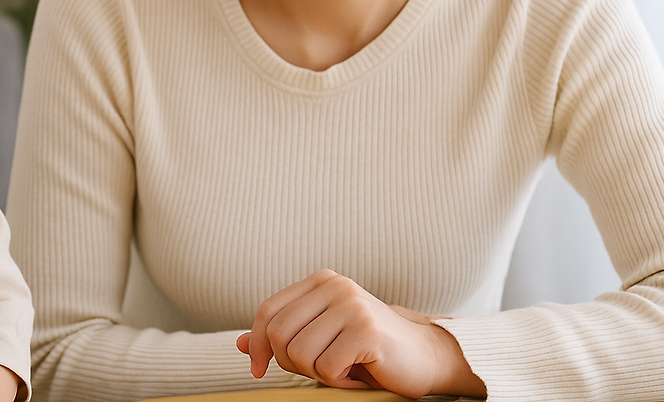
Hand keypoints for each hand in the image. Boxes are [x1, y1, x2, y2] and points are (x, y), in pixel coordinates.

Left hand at [238, 269, 485, 398]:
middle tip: (319, 370)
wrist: (425, 357)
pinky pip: (326, 368)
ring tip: (343, 368)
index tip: (260, 369)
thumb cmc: (368, 350)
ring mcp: (351, 304)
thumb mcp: (320, 338)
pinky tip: (358, 373)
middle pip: (277, 333)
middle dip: (291, 363)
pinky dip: (338, 382)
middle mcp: (334, 285)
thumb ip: (282, 337)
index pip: (266, 311)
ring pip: (300, 353)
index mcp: (320, 281)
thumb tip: (238, 345)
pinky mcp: (366, 330)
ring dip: (318, 374)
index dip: (256, 344)